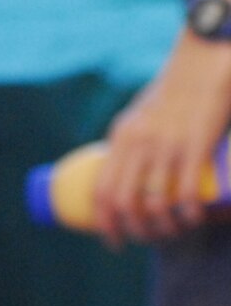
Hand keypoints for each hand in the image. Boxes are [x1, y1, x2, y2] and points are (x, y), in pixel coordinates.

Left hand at [93, 34, 230, 243]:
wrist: (203, 65)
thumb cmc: (173, 93)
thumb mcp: (139, 116)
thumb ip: (131, 141)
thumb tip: (125, 172)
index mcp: (121, 139)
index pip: (102, 191)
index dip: (104, 223)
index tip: (113, 240)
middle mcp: (138, 145)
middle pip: (125, 204)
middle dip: (135, 231)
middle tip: (148, 240)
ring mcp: (166, 147)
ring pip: (156, 203)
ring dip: (164, 227)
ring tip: (173, 232)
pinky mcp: (195, 146)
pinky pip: (185, 192)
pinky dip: (187, 213)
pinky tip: (192, 220)